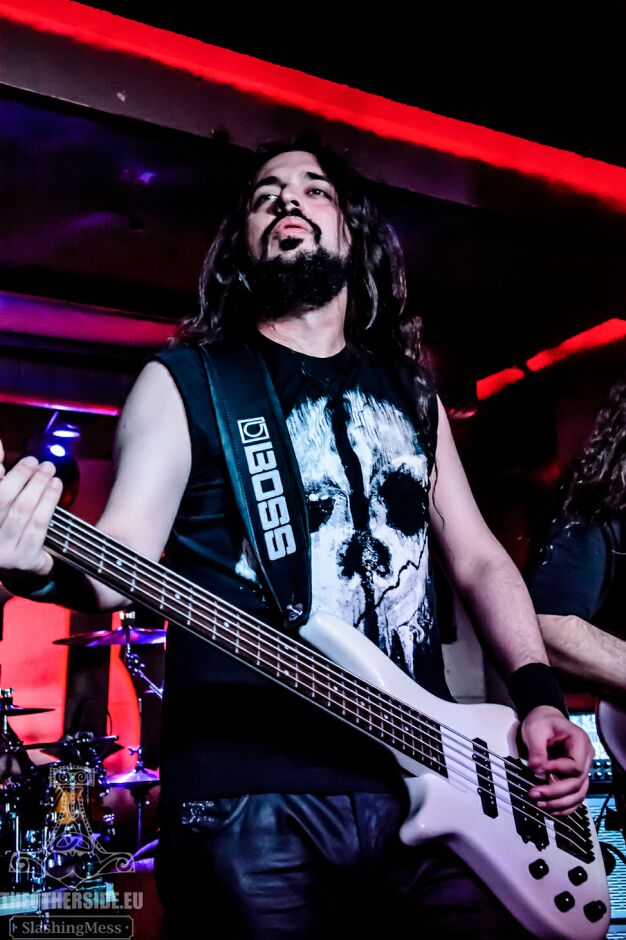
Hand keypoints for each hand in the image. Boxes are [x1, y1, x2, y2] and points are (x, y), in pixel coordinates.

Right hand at [0, 440, 62, 580]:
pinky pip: (38, 525)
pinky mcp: (23, 559)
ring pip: (22, 510)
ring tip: (50, 470)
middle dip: (23, 475)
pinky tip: (56, 487)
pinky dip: (49, 502)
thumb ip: (0, 475)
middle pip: (3, 497)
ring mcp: (2, 551)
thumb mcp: (4, 500)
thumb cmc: (11, 526)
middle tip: (38, 462)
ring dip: (39, 485)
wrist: (23, 569)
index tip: (11, 451)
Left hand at [523, 705, 593, 814]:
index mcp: (579, 742)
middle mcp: (585, 757)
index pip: (575, 766)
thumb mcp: (536, 730)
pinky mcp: (574, 777)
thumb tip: (536, 768)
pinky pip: (575, 796)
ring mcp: (581, 769)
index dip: (557, 770)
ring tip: (540, 804)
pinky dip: (564, 806)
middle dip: (555, 791)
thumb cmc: (542, 722)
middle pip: (577, 783)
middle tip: (534, 793)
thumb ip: (536, 749)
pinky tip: (550, 809)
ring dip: (560, 803)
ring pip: (578, 794)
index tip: (538, 769)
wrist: (544, 720)